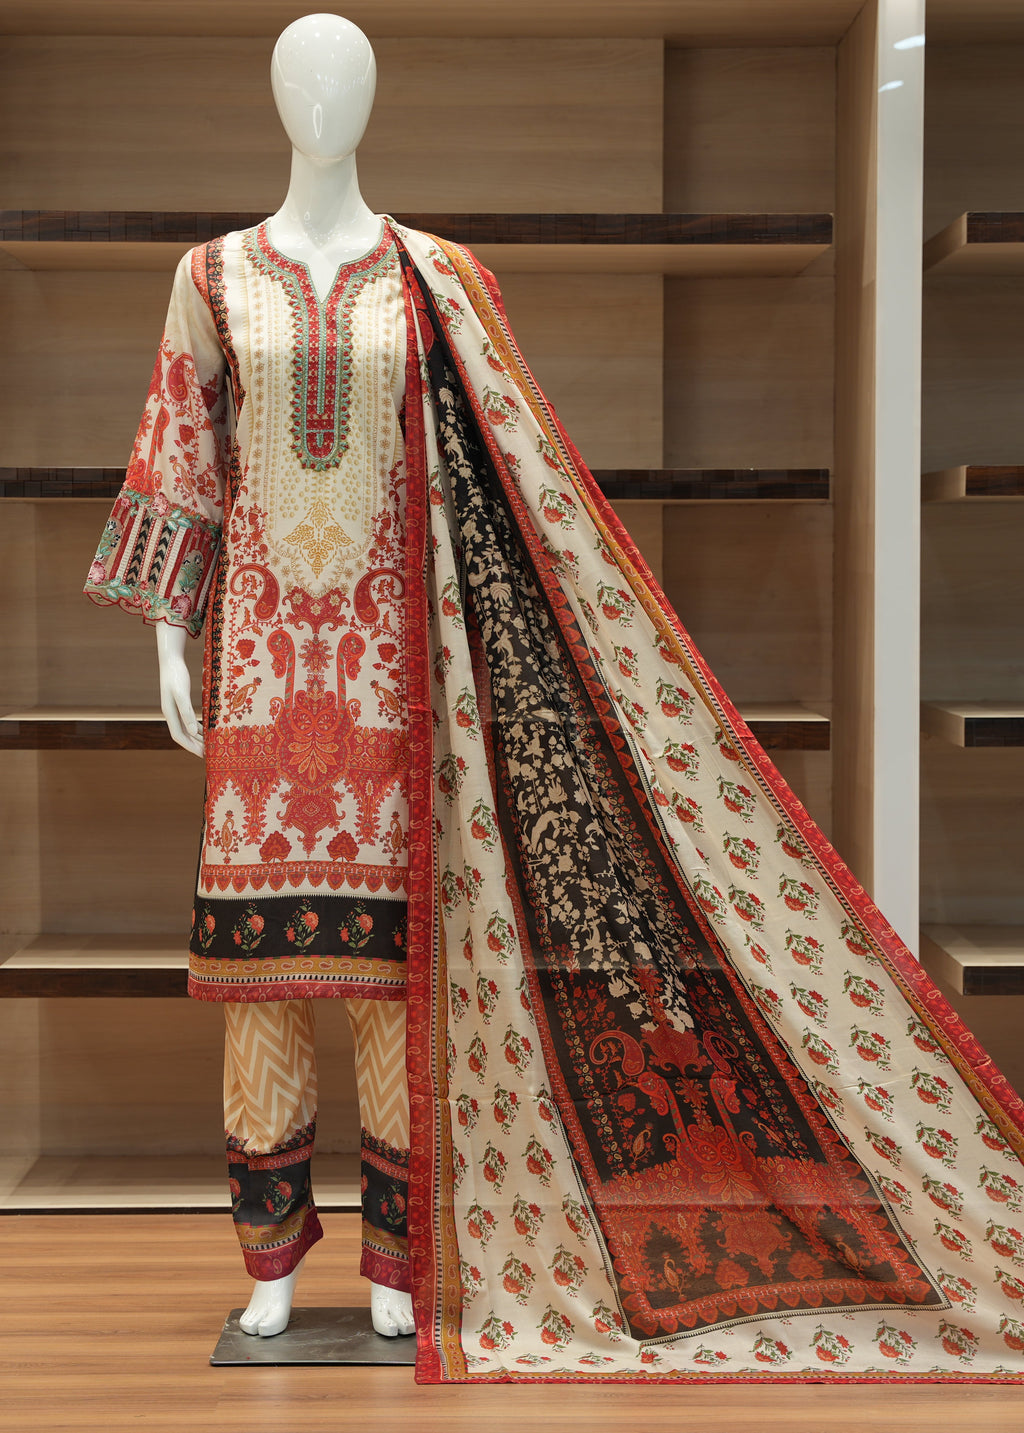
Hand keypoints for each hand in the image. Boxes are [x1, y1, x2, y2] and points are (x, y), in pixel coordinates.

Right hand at [156, 622, 203, 756]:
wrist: (171, 661)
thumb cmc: (176, 676)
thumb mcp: (181, 694)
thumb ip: (186, 712)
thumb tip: (193, 731)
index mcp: (170, 713)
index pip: (179, 736)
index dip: (190, 747)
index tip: (202, 754)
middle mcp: (171, 714)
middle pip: (183, 735)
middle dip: (195, 745)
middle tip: (209, 754)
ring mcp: (175, 709)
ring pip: (187, 729)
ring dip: (197, 738)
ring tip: (210, 745)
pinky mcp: (181, 703)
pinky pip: (189, 720)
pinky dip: (198, 727)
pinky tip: (207, 730)